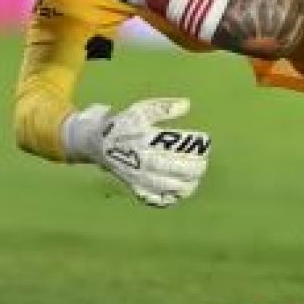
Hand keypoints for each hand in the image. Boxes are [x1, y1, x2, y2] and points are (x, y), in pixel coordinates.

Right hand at [65, 98, 210, 207]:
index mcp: (145, 140)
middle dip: (196, 166)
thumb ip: (163, 107)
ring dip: (188, 184)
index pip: (178, 146)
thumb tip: (186, 105)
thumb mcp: (141, 110)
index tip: (206, 142)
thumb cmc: (124, 124)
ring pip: (169, 186)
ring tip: (196, 178)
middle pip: (176, 168)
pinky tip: (182, 192)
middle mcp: (143, 161)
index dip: (196, 145)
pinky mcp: (136, 188)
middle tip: (203, 162)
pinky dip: (172, 198)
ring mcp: (139, 177)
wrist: (97, 144)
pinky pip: (157, 199)